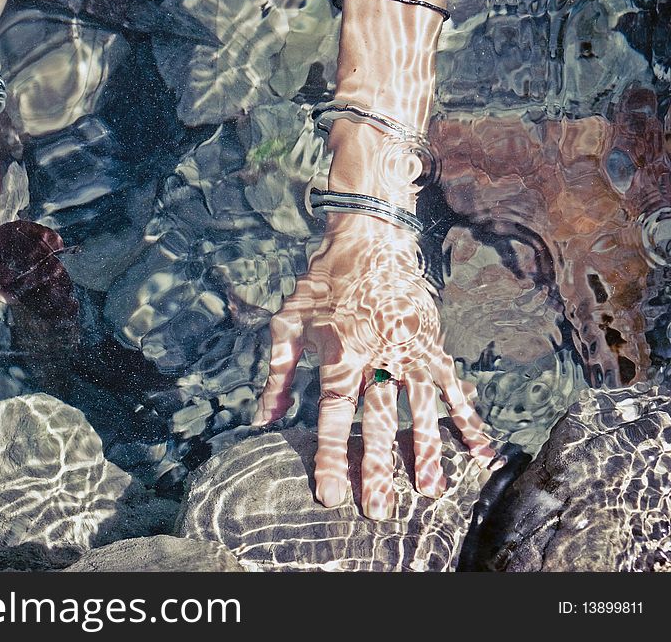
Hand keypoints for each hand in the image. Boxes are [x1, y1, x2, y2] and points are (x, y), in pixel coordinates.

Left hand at [253, 215, 503, 518]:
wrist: (370, 235)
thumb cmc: (323, 280)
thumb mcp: (288, 321)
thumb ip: (278, 373)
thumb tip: (263, 421)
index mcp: (340, 352)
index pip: (334, 414)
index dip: (332, 456)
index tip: (330, 494)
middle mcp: (378, 355)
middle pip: (380, 420)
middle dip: (379, 468)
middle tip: (378, 510)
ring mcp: (410, 350)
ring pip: (422, 409)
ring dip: (427, 451)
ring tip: (431, 492)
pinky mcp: (433, 344)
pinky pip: (454, 387)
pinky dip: (469, 420)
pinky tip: (481, 451)